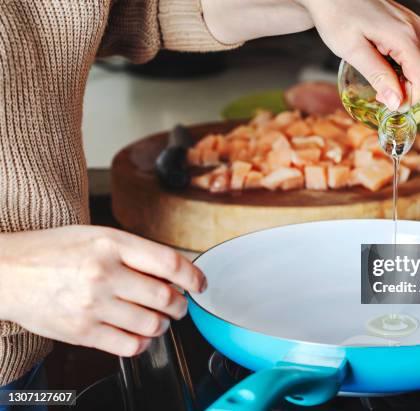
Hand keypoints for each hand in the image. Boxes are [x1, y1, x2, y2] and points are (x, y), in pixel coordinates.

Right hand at [0, 226, 205, 356]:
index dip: (194, 276)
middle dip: (180, 305)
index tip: (200, 284)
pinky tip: (138, 334)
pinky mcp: (82, 331)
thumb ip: (135, 252)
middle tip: (178, 305)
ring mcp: (93, 304)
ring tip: (158, 320)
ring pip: (152, 324)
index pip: (170, 263)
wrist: (7, 272)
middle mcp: (104, 273)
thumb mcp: (97, 236)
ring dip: (163, 325)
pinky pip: (129, 346)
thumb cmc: (52, 251)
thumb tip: (173, 272)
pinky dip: (142, 343)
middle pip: (166, 297)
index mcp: (111, 244)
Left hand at [299, 0, 419, 108]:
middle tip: (385, 94)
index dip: (410, 99)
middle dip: (413, 93)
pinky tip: (400, 69)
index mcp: (405, 38)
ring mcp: (419, 26)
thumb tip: (396, 102)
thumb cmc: (338, 17)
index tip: (387, 102)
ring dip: (418, 82)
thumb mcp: (352, 51)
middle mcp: (418, 30)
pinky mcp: (414, 25)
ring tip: (392, 82)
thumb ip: (377, 76)